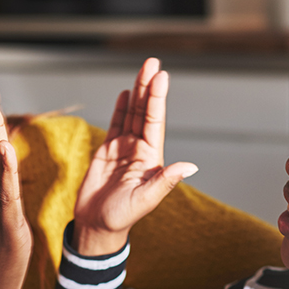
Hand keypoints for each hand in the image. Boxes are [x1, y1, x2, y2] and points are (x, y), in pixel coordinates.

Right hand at [73, 58, 197, 254]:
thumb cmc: (122, 217)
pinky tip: (127, 93)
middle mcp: (141, 150)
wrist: (97, 226)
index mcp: (152, 159)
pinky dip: (121, 109)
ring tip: (143, 70)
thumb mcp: (146, 200)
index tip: (161, 77)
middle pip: (145, 112)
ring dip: (137, 92)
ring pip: (132, 115)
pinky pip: (116, 124)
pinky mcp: (107, 152)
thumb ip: (166, 181)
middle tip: (152, 62)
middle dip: (148, 87)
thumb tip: (190, 166)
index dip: (157, 99)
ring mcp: (124, 149)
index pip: (155, 123)